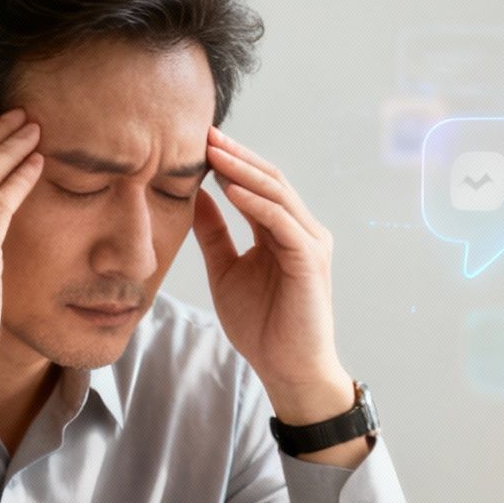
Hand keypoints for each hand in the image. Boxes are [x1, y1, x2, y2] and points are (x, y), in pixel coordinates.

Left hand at [192, 128, 353, 426]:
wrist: (288, 369)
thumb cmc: (261, 326)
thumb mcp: (225, 271)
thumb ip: (214, 234)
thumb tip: (193, 197)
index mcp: (281, 231)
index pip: (256, 184)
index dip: (229, 162)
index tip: (197, 141)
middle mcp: (301, 230)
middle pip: (269, 179)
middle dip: (236, 156)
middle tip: (204, 133)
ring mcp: (309, 243)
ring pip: (277, 194)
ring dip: (243, 171)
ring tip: (212, 152)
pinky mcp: (310, 261)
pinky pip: (282, 222)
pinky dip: (256, 204)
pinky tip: (229, 189)